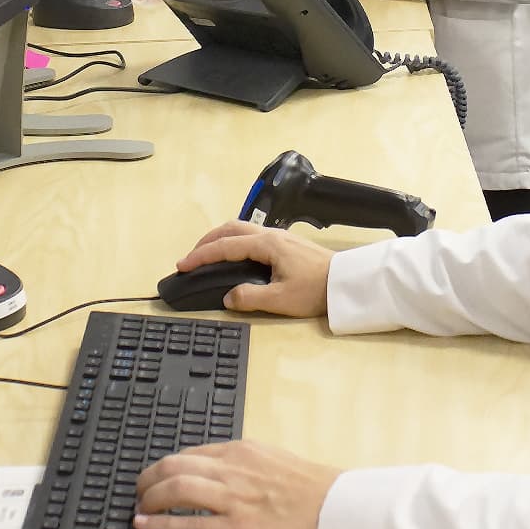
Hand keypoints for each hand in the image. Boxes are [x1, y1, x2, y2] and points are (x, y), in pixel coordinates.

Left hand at [135, 441, 341, 528]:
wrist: (337, 508)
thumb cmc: (313, 488)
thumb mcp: (273, 460)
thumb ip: (246, 464)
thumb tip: (224, 470)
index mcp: (241, 452)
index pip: (191, 452)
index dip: (167, 464)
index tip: (157, 473)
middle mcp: (232, 470)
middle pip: (175, 465)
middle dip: (149, 477)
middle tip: (139, 489)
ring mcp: (233, 499)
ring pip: (176, 488)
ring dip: (150, 497)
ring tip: (139, 506)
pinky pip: (189, 525)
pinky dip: (161, 524)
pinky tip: (146, 525)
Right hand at [177, 222, 331, 316]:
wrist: (346, 283)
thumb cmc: (316, 290)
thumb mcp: (281, 299)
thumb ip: (250, 298)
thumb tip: (228, 298)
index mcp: (266, 245)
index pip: (225, 247)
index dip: (201, 256)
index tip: (183, 265)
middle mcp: (271, 235)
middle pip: (230, 229)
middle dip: (207, 241)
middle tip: (191, 257)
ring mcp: (280, 237)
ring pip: (242, 229)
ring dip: (221, 239)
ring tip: (208, 254)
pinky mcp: (287, 243)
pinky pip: (252, 235)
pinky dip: (234, 241)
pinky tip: (235, 255)